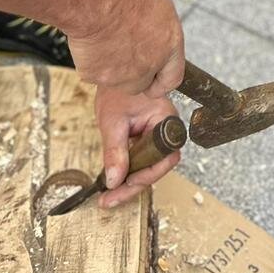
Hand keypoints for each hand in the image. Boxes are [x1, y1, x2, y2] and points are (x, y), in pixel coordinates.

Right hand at [64, 0, 184, 96]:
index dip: (161, 79)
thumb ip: (160, 31)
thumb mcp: (156, 4)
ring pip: (117, 81)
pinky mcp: (97, 78)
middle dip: (133, 73)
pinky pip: (94, 74)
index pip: (172, 78)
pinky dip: (92, 62)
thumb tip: (156, 41)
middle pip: (142, 84)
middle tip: (121, 49)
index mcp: (170, 43)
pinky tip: (92, 41)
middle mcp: (150, 65)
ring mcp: (123, 76)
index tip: (153, 76)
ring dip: (112, 68)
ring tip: (106, 38)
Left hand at [94, 87, 183, 208]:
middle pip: (156, 167)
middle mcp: (166, 130)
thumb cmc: (116, 90)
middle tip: (109, 199)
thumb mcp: (113, 121)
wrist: (112, 73)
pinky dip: (127, 172)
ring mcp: (157, 135)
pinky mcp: (146, 139)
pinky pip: (142, 161)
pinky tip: (112, 182)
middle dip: (133, 185)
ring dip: (128, 183)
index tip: (126, 183)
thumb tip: (114, 180)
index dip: (148, 173)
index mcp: (165, 120)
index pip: (165, 157)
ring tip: (108, 196)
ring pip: (148, 167)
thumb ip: (115, 151)